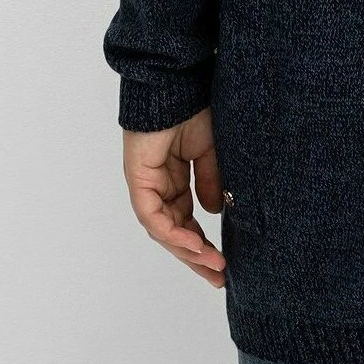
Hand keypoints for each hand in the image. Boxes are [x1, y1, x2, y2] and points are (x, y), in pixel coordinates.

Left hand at [122, 106, 227, 287]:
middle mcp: (159, 187)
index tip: (224, 263)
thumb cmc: (194, 110)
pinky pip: (153, 215)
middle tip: (219, 277)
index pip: (186, 221)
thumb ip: (210, 182)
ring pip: (164, 230)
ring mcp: (147, 184)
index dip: (204, 244)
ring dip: (188, 250)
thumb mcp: (212, 151)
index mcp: (175, 180)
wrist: (178, 85)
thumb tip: (214, 213)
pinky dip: (173, 232)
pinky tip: (195, 243)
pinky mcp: (138, 179)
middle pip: (174, 232)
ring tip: (213, 265)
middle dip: (196, 257)